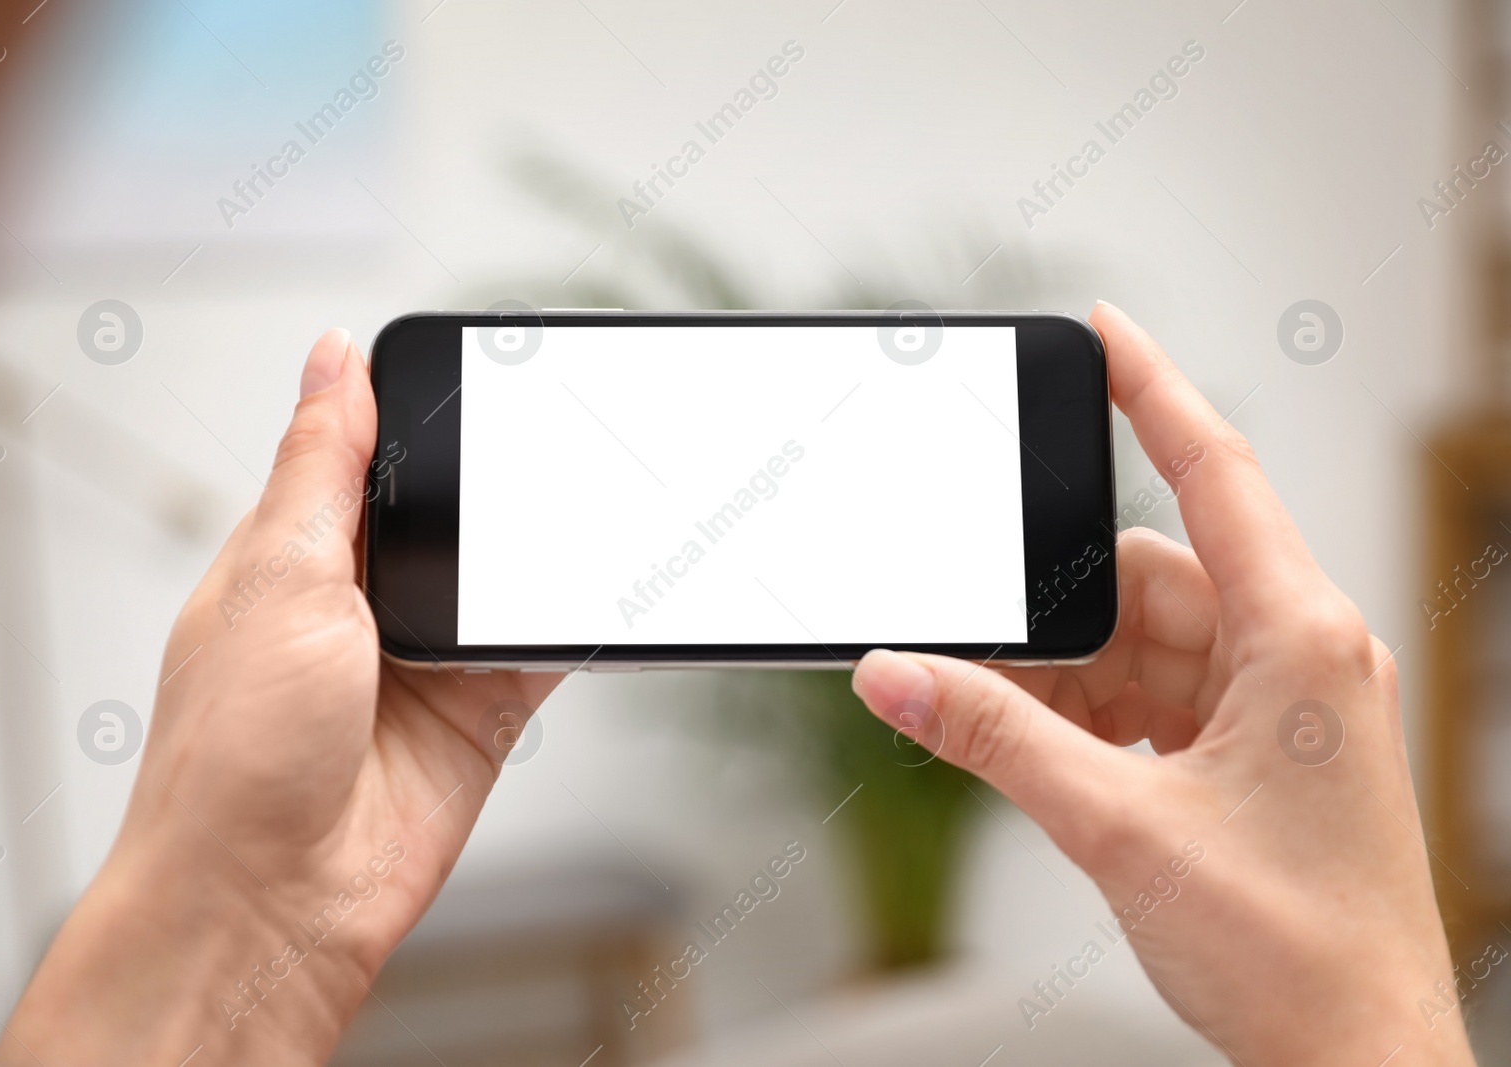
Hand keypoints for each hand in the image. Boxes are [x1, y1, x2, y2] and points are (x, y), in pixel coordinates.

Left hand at [0, 330, 559, 1065]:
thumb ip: (323, 465)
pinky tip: (599, 590)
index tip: (482, 372)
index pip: (368, 452)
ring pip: (504, 575)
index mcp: (295, 549)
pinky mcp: (480, 711)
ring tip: (587, 510)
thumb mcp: (279, 575)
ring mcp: (424, 657)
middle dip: (496, 484)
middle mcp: (361, 599)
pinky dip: (574, 620)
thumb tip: (334, 358)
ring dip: (538, 554)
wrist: (274, 901)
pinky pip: (544, 647)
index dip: (420, 413)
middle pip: (451, 510)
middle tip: (554, 444)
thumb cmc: (235, 754)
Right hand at [853, 303, 1476, 1065]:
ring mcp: (1275, 703)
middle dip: (1055, 612)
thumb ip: (992, 736)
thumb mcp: (1116, 826)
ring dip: (1063, 679)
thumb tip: (895, 672)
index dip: (1153, 389)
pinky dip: (1086, 716)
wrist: (1352, 1060)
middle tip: (970, 638)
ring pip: (1139, 645)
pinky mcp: (1251, 749)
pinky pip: (1149, 697)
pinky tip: (1041, 750)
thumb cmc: (1294, 951)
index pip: (1216, 472)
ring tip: (999, 721)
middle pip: (1147, 578)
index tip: (1102, 329)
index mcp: (1299, 635)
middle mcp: (1295, 652)